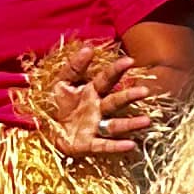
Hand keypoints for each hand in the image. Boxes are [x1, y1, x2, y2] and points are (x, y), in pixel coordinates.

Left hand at [28, 45, 161, 160]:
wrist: (46, 129)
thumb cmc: (58, 104)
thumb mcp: (61, 82)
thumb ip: (74, 66)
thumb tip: (88, 48)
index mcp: (92, 92)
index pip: (107, 79)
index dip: (117, 69)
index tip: (129, 60)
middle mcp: (98, 109)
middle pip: (116, 101)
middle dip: (129, 96)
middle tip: (144, 91)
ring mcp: (95, 127)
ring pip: (115, 125)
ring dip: (131, 123)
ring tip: (146, 121)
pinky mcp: (88, 144)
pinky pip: (104, 145)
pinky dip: (116, 146)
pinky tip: (130, 145)